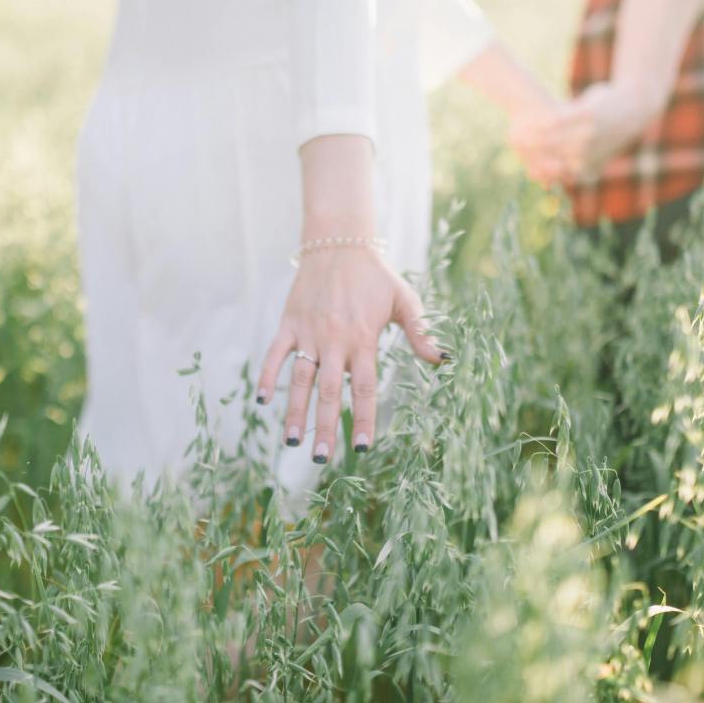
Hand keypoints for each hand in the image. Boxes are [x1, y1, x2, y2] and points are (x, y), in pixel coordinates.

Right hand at [257, 247, 441, 462]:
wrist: (339, 244)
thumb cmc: (375, 276)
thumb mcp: (405, 301)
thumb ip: (421, 332)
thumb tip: (442, 360)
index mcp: (363, 339)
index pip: (364, 388)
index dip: (363, 418)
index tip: (361, 448)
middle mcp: (334, 341)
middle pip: (329, 393)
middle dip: (325, 427)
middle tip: (322, 459)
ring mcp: (309, 334)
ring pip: (300, 380)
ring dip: (295, 412)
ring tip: (292, 442)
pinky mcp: (289, 324)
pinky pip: (274, 354)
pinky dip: (267, 376)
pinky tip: (261, 401)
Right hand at [509, 84, 658, 187]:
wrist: (637, 106)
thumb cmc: (617, 130)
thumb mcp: (605, 153)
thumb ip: (588, 165)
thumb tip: (573, 177)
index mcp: (589, 165)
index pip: (556, 172)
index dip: (538, 169)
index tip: (526, 167)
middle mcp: (587, 153)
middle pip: (548, 156)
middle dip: (528, 152)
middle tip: (513, 144)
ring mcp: (587, 134)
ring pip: (550, 138)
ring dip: (530, 136)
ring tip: (516, 131)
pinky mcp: (586, 115)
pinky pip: (557, 120)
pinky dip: (542, 120)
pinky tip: (531, 117)